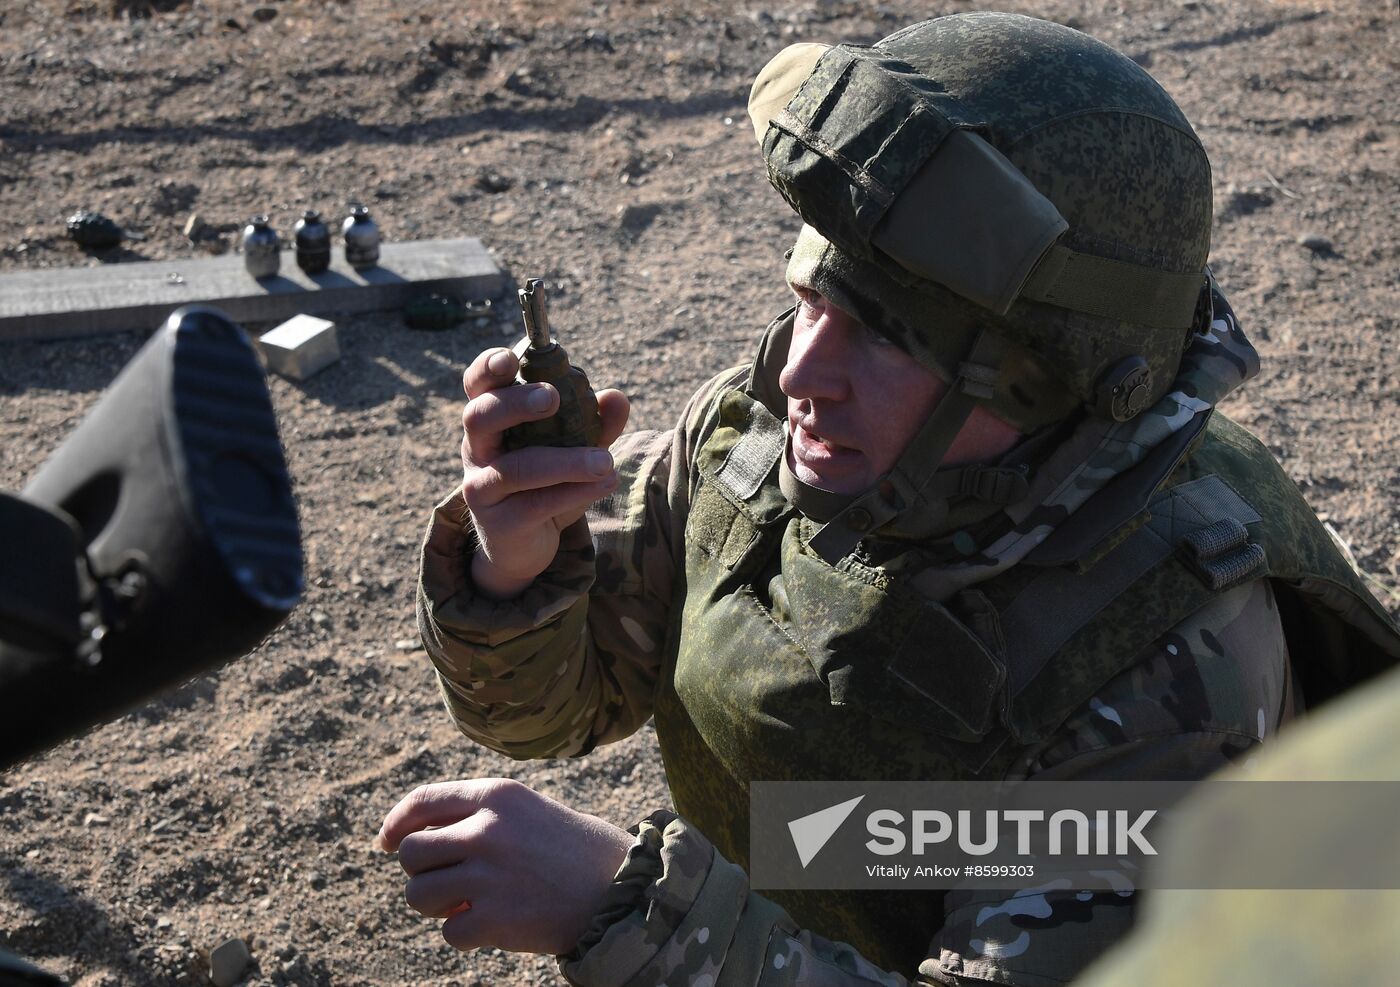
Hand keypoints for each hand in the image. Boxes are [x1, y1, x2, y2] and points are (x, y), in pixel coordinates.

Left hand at [376, 778, 633, 955]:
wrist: (623, 889)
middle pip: (411, 854)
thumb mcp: (528, 811)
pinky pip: (449, 932)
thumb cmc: (574, 850)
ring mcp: (489, 875)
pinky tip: (493, 926)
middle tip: (447, 881)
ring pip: (418, 895)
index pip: (423, 801)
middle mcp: (488, 831)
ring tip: (468, 905)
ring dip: (436, 906)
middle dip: (420, 872)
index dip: (395, 823)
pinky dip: (464, 934)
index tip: (385, 842)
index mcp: (498, 795)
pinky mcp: (495, 919)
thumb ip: (477, 816)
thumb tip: (410, 840)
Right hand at [459, 348, 629, 599]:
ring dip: (564, 461)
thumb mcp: (572, 449)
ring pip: (514, 468)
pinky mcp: (498, 523)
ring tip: (605, 461)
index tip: (512, 359)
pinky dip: (574, 493)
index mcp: (491, 420)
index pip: (478, 385)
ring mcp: (482, 487)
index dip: (487, 367)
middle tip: (553, 399)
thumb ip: (593, 423)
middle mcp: (477, 449)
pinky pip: (534, 505)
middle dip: (515, 404)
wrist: (522, 545)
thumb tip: (616, 397)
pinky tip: (606, 483)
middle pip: (479, 416)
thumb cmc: (545, 483)